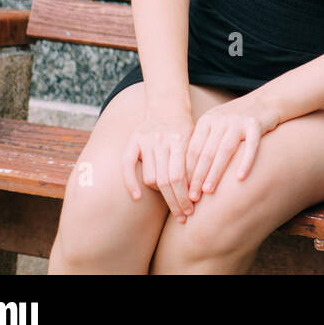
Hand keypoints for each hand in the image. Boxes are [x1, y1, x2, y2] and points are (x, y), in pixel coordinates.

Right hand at [121, 103, 195, 219]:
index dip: (184, 197)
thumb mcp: (196, 141)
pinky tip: (137, 197)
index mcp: (180, 140)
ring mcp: (146, 140)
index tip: (190, 212)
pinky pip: (127, 166)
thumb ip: (193, 163)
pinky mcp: (133, 141)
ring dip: (161, 192)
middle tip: (182, 218)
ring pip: (150, 177)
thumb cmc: (186, 129)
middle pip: (166, 180)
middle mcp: (161, 140)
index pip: (180, 176)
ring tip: (171, 199)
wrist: (168, 106)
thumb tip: (195, 195)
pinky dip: (131, 183)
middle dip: (175, 202)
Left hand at [184, 92, 281, 199]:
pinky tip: (240, 178)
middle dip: (197, 177)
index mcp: (207, 121)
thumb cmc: (238, 120)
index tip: (182, 191)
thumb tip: (187, 175)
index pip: (192, 150)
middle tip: (192, 198)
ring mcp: (238, 121)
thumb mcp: (218, 126)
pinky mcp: (256, 123)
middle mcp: (220, 119)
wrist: (267, 100)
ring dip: (215, 172)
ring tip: (208, 191)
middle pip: (206, 152)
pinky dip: (245, 162)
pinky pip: (250, 146)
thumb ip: (204, 143)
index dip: (187, 172)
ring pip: (224, 150)